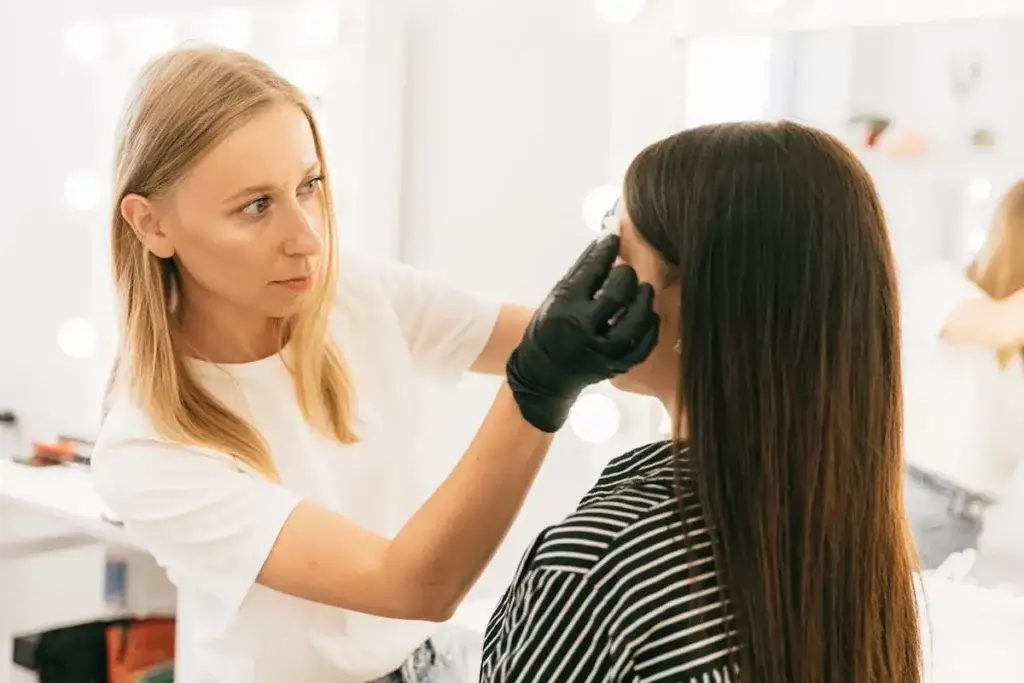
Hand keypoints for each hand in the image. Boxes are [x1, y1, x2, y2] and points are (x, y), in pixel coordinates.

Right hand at [506, 233, 659, 431]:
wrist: (544, 372)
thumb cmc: (550, 326)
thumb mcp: (557, 295)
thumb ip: (582, 268)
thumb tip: (607, 237)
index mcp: (565, 307)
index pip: (592, 270)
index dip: (607, 249)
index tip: (614, 238)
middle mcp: (584, 329)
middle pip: (618, 294)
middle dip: (626, 276)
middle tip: (625, 273)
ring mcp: (603, 350)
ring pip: (637, 320)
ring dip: (644, 299)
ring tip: (642, 290)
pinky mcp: (617, 365)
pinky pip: (645, 344)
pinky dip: (651, 326)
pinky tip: (647, 314)